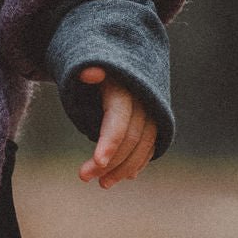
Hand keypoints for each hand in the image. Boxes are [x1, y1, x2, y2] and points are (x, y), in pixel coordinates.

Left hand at [77, 68, 156, 187]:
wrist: (122, 53)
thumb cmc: (95, 61)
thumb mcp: (88, 61)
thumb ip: (87, 69)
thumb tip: (89, 73)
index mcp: (126, 87)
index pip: (119, 120)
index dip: (109, 142)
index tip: (96, 163)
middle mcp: (144, 100)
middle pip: (130, 138)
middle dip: (110, 162)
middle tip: (83, 177)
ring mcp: (152, 111)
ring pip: (143, 146)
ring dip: (124, 168)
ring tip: (102, 183)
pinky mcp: (155, 119)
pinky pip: (149, 145)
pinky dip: (138, 161)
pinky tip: (127, 176)